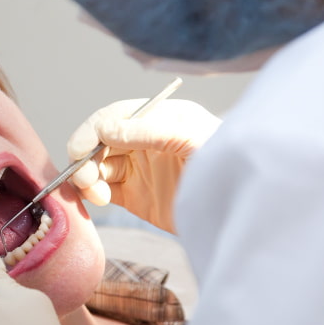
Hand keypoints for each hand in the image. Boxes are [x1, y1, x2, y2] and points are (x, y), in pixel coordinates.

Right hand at [67, 98, 219, 232]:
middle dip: (85, 157)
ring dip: (87, 178)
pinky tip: (98, 199)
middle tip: (86, 179)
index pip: (113, 117)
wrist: (243, 207)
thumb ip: (148, 130)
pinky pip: (102, 190)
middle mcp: (144, 140)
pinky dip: (91, 194)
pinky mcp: (135, 197)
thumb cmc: (228, 162)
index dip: (91, 131)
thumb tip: (104, 131)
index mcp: (158, 118)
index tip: (80, 150)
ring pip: (96, 167)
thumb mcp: (191, 137)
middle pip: (98, 142)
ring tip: (98, 194)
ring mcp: (139, 169)